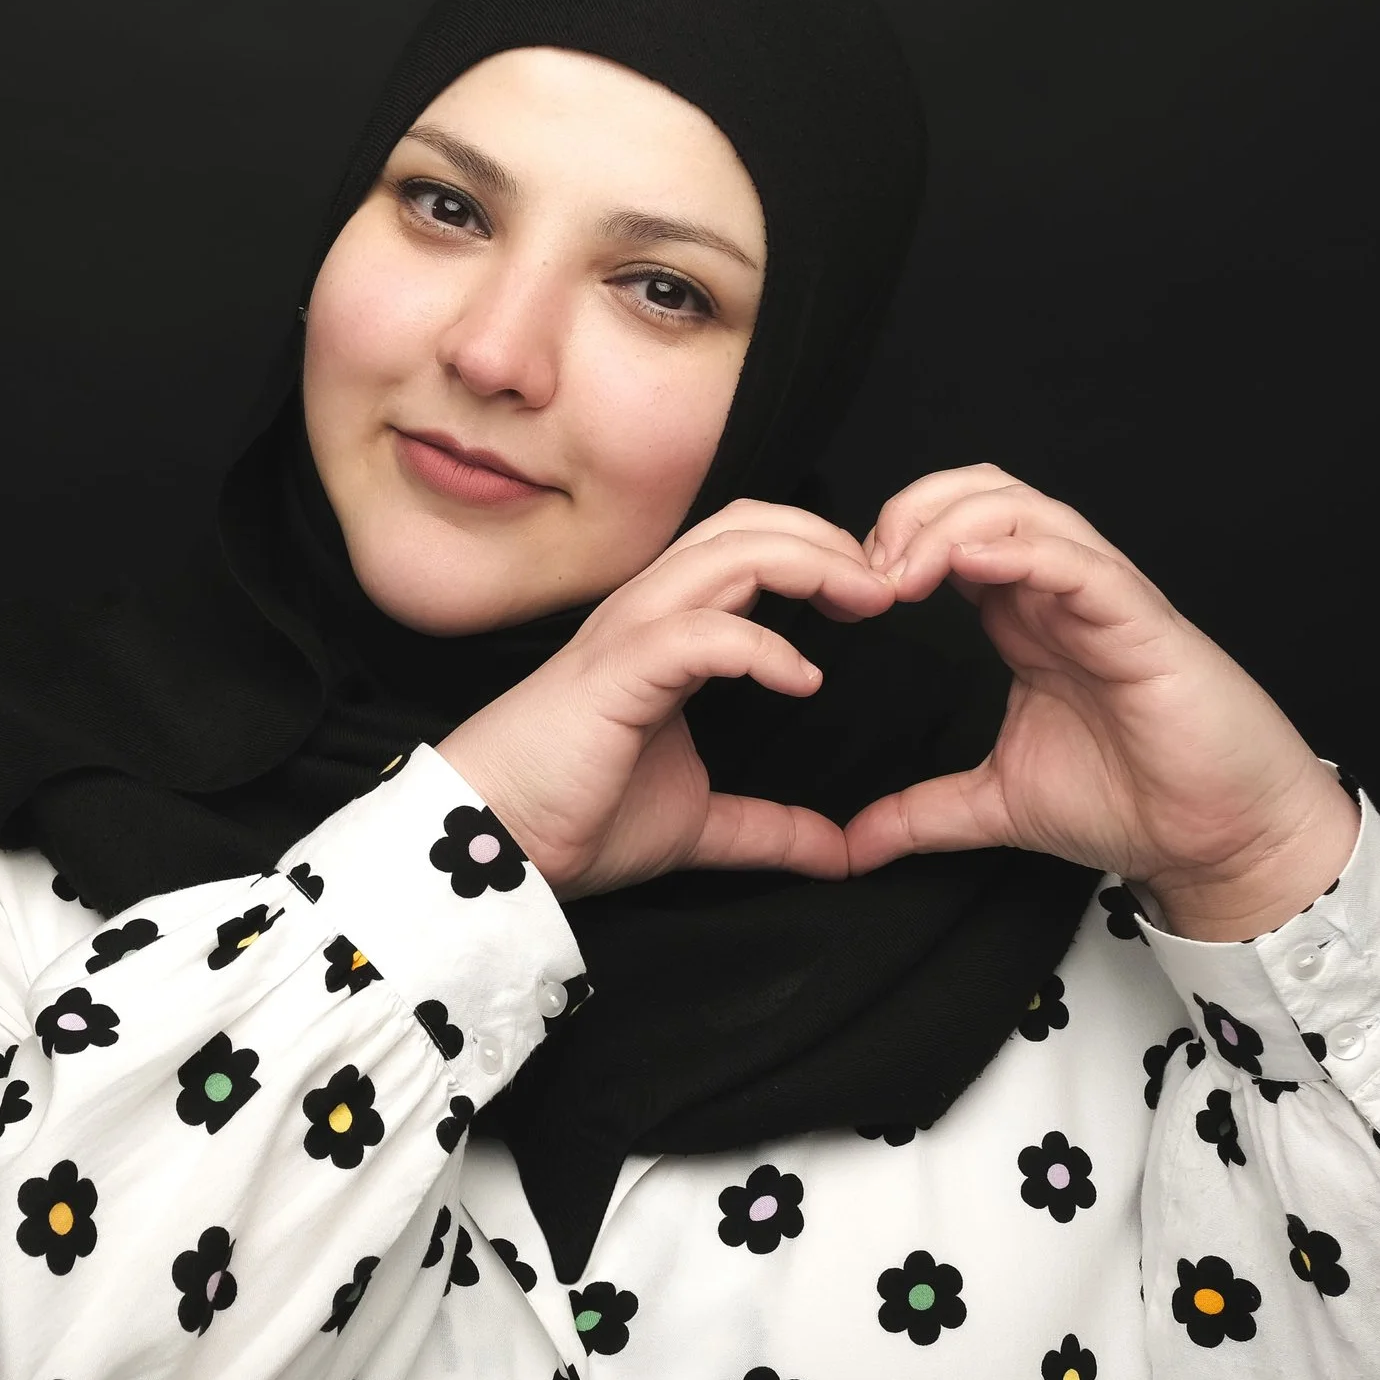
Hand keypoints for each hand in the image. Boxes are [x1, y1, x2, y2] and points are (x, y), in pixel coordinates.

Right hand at [437, 499, 897, 901]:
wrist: (488, 849)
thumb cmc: (570, 820)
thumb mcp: (699, 825)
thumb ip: (771, 828)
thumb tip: (842, 853)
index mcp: (664, 632)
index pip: (747, 548)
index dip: (818, 554)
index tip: (878, 600)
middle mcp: (646, 615)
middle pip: (747, 525)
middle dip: (828, 539)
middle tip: (891, 583)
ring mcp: (629, 635)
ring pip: (729, 553)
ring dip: (810, 564)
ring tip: (868, 600)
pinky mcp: (616, 675)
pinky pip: (703, 632)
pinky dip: (763, 646)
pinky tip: (804, 681)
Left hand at [840, 465, 1359, 940]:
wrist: (1218, 844)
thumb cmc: (1131, 805)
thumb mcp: (993, 805)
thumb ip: (918, 815)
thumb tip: (848, 847)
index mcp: (1025, 621)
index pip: (953, 535)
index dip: (891, 543)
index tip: (841, 594)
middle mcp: (1061, 595)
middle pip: (984, 496)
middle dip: (913, 511)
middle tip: (862, 571)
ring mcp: (1103, 600)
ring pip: (1026, 511)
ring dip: (951, 524)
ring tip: (900, 569)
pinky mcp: (1141, 622)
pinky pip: (1078, 561)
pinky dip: (1020, 550)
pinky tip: (966, 564)